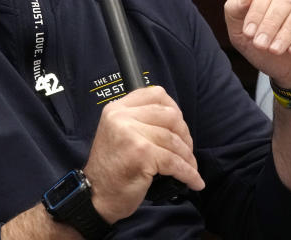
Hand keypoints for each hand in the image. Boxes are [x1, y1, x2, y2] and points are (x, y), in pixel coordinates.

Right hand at [83, 86, 204, 222]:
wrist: (95, 195)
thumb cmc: (111, 168)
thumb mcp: (119, 133)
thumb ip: (140, 120)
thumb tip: (177, 120)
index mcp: (117, 108)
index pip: (156, 94)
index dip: (175, 108)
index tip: (180, 126)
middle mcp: (122, 117)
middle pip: (170, 115)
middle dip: (185, 135)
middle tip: (186, 151)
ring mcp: (131, 134)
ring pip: (173, 140)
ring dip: (187, 157)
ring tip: (190, 167)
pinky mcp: (141, 154)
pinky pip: (174, 161)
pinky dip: (188, 173)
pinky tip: (194, 181)